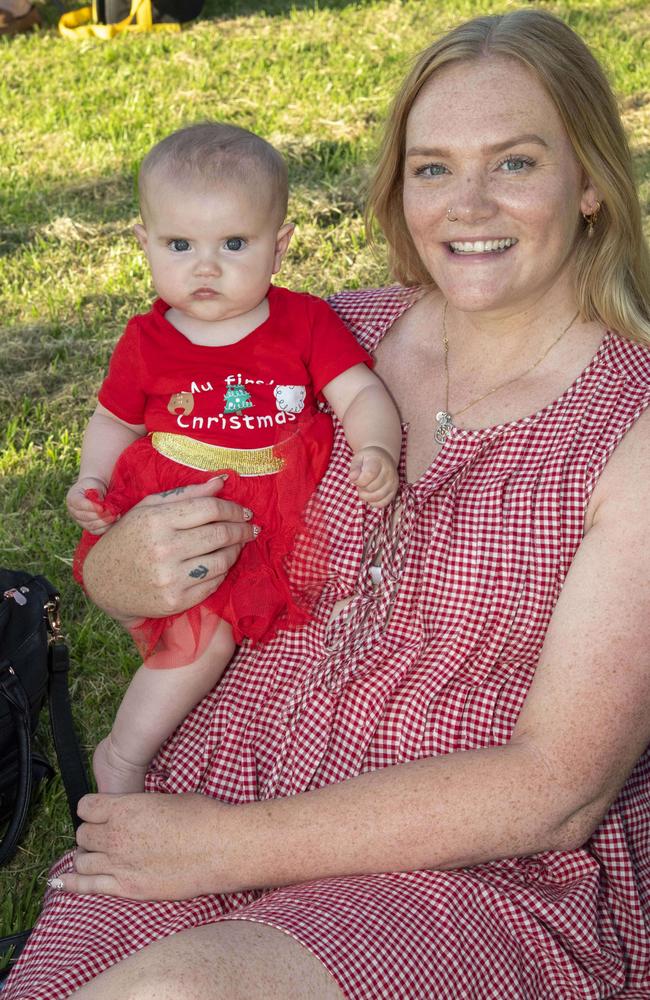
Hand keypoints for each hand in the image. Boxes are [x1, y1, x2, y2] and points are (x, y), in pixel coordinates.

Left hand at [53, 792, 238, 900]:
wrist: (220, 847)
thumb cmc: (202, 817)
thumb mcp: (167, 799)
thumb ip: (141, 807)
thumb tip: (136, 812)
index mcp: (125, 807)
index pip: (86, 807)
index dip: (92, 809)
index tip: (99, 813)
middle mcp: (115, 835)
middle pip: (82, 835)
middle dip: (91, 834)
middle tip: (104, 837)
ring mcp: (119, 863)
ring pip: (81, 860)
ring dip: (86, 857)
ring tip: (97, 857)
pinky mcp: (127, 888)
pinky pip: (87, 886)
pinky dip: (72, 884)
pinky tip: (62, 884)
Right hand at [66, 477, 113, 534]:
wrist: (94, 490)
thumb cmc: (94, 485)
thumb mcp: (95, 485)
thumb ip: (96, 494)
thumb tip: (101, 505)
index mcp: (72, 498)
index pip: (79, 504)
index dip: (90, 507)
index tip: (102, 508)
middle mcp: (73, 511)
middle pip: (85, 516)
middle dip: (100, 515)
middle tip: (112, 512)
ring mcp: (79, 520)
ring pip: (91, 525)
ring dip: (104, 522)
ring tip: (115, 516)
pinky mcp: (88, 526)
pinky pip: (96, 531)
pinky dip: (105, 527)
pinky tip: (114, 521)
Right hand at [82, 476, 257, 620]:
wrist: (102, 582)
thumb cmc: (129, 538)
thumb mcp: (149, 508)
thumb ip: (187, 494)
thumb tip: (222, 481)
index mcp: (157, 519)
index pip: (210, 508)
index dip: (233, 508)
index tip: (245, 511)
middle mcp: (163, 548)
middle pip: (220, 534)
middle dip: (242, 529)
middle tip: (251, 528)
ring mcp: (170, 578)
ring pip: (222, 560)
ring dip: (237, 551)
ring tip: (239, 544)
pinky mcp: (175, 601)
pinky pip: (213, 583)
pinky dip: (223, 571)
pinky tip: (222, 563)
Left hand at [349, 446, 398, 507]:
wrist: (383, 458)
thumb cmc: (368, 459)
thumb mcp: (358, 458)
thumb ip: (354, 468)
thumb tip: (352, 477)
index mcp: (379, 461)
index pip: (369, 474)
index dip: (359, 480)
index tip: (355, 478)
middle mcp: (389, 472)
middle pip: (372, 487)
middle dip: (361, 488)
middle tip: (360, 483)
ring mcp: (393, 483)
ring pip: (377, 497)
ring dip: (366, 496)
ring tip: (363, 489)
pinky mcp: (394, 491)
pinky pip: (383, 503)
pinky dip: (374, 502)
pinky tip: (370, 495)